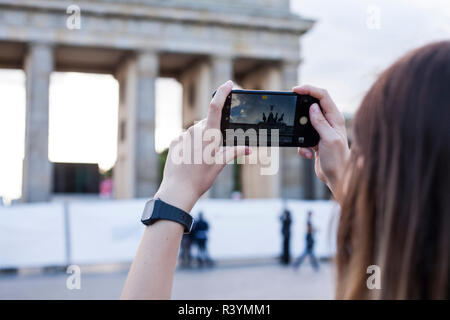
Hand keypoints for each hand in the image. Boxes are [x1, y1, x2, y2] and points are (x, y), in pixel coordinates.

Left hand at [155, 80, 249, 212]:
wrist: (178, 190)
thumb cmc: (201, 178)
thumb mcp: (220, 165)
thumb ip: (234, 152)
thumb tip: (247, 148)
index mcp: (209, 134)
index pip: (216, 107)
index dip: (222, 93)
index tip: (228, 84)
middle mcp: (194, 131)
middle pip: (207, 124)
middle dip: (213, 133)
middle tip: (213, 152)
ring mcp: (183, 136)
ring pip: (196, 133)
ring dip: (201, 141)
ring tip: (200, 160)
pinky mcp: (174, 142)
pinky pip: (186, 139)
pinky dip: (190, 146)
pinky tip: (190, 160)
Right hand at [293, 85, 349, 193]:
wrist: (337, 177)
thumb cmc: (338, 160)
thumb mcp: (329, 139)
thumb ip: (320, 123)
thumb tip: (312, 107)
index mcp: (335, 118)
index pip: (322, 96)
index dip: (309, 89)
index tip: (295, 90)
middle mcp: (329, 122)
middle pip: (312, 105)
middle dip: (301, 110)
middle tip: (292, 111)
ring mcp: (322, 131)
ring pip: (304, 122)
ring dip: (300, 133)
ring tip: (306, 146)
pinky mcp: (315, 140)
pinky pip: (302, 137)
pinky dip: (301, 146)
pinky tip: (308, 154)